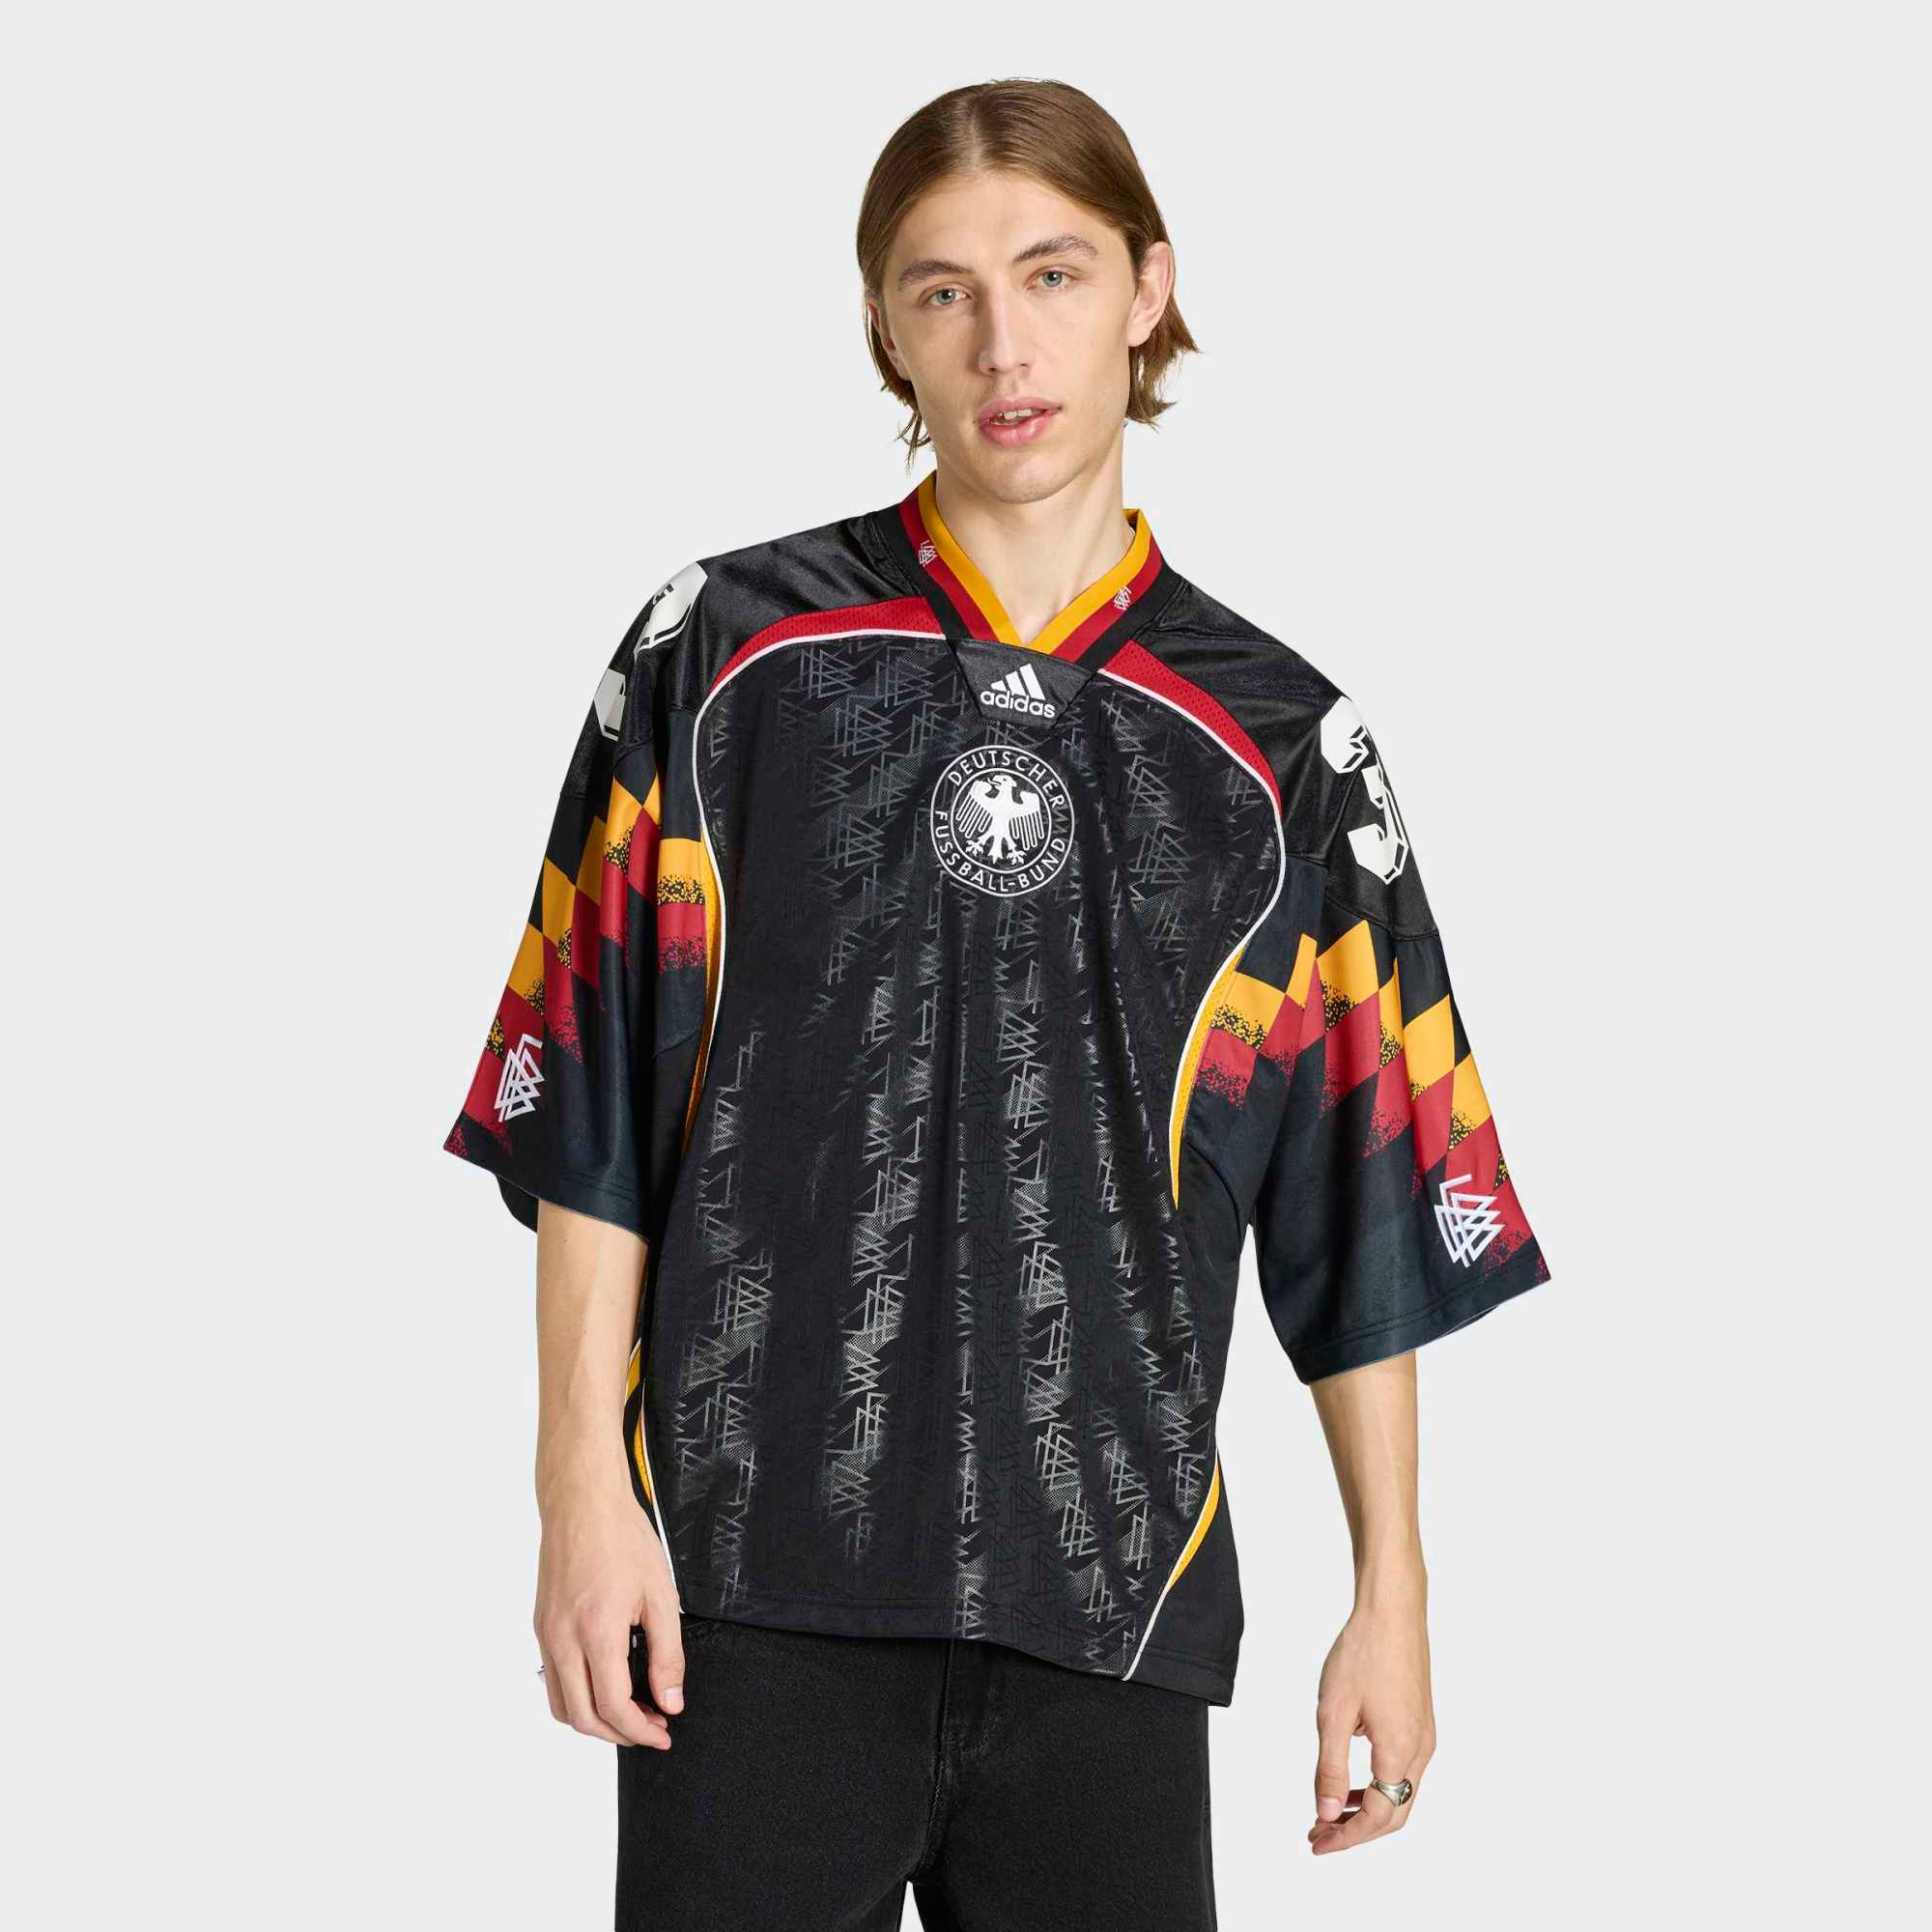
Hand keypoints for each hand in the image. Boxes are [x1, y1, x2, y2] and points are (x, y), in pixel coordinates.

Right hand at [534, 1470, 682, 1748]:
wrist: (582, 1503)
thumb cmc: (623, 1539)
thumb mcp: (661, 1595)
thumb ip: (667, 1654)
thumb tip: (670, 1701)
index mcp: (596, 1631)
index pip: (613, 1706)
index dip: (640, 1731)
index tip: (663, 1733)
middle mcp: (563, 1639)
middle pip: (582, 1717)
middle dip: (618, 1734)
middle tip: (651, 1728)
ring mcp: (546, 1635)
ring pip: (561, 1705)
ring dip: (594, 1720)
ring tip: (629, 1712)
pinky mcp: (541, 1627)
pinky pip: (553, 1679)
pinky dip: (577, 1697)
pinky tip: (604, 1684)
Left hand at [1309, 1592, 1435, 1853]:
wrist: (1392, 1610)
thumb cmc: (1363, 1652)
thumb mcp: (1334, 1712)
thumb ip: (1331, 1767)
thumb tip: (1328, 1813)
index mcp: (1400, 1751)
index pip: (1377, 1816)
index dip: (1345, 1836)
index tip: (1318, 1842)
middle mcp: (1421, 1750)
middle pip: (1394, 1812)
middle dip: (1356, 1829)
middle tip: (1320, 1834)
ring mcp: (1425, 1736)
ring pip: (1400, 1792)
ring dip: (1367, 1808)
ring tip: (1330, 1810)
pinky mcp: (1421, 1722)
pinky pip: (1403, 1769)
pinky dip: (1378, 1784)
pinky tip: (1351, 1778)